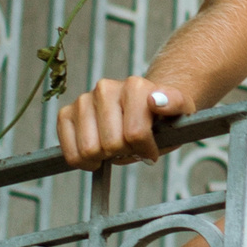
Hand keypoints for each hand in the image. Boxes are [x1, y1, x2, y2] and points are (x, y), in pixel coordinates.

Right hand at [56, 73, 187, 168]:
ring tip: (115, 148)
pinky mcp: (66, 114)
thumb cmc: (162, 116)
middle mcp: (105, 88)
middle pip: (111, 144)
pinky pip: (69, 150)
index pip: (135, 133)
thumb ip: (175, 104)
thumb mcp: (181, 112)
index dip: (145, 150)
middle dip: (124, 153)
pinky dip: (83, 161)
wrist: (144, 106)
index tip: (151, 150)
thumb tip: (157, 101)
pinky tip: (97, 153)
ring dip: (104, 158)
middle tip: (131, 147)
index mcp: (134, 86)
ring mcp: (84, 100)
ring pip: (89, 149)